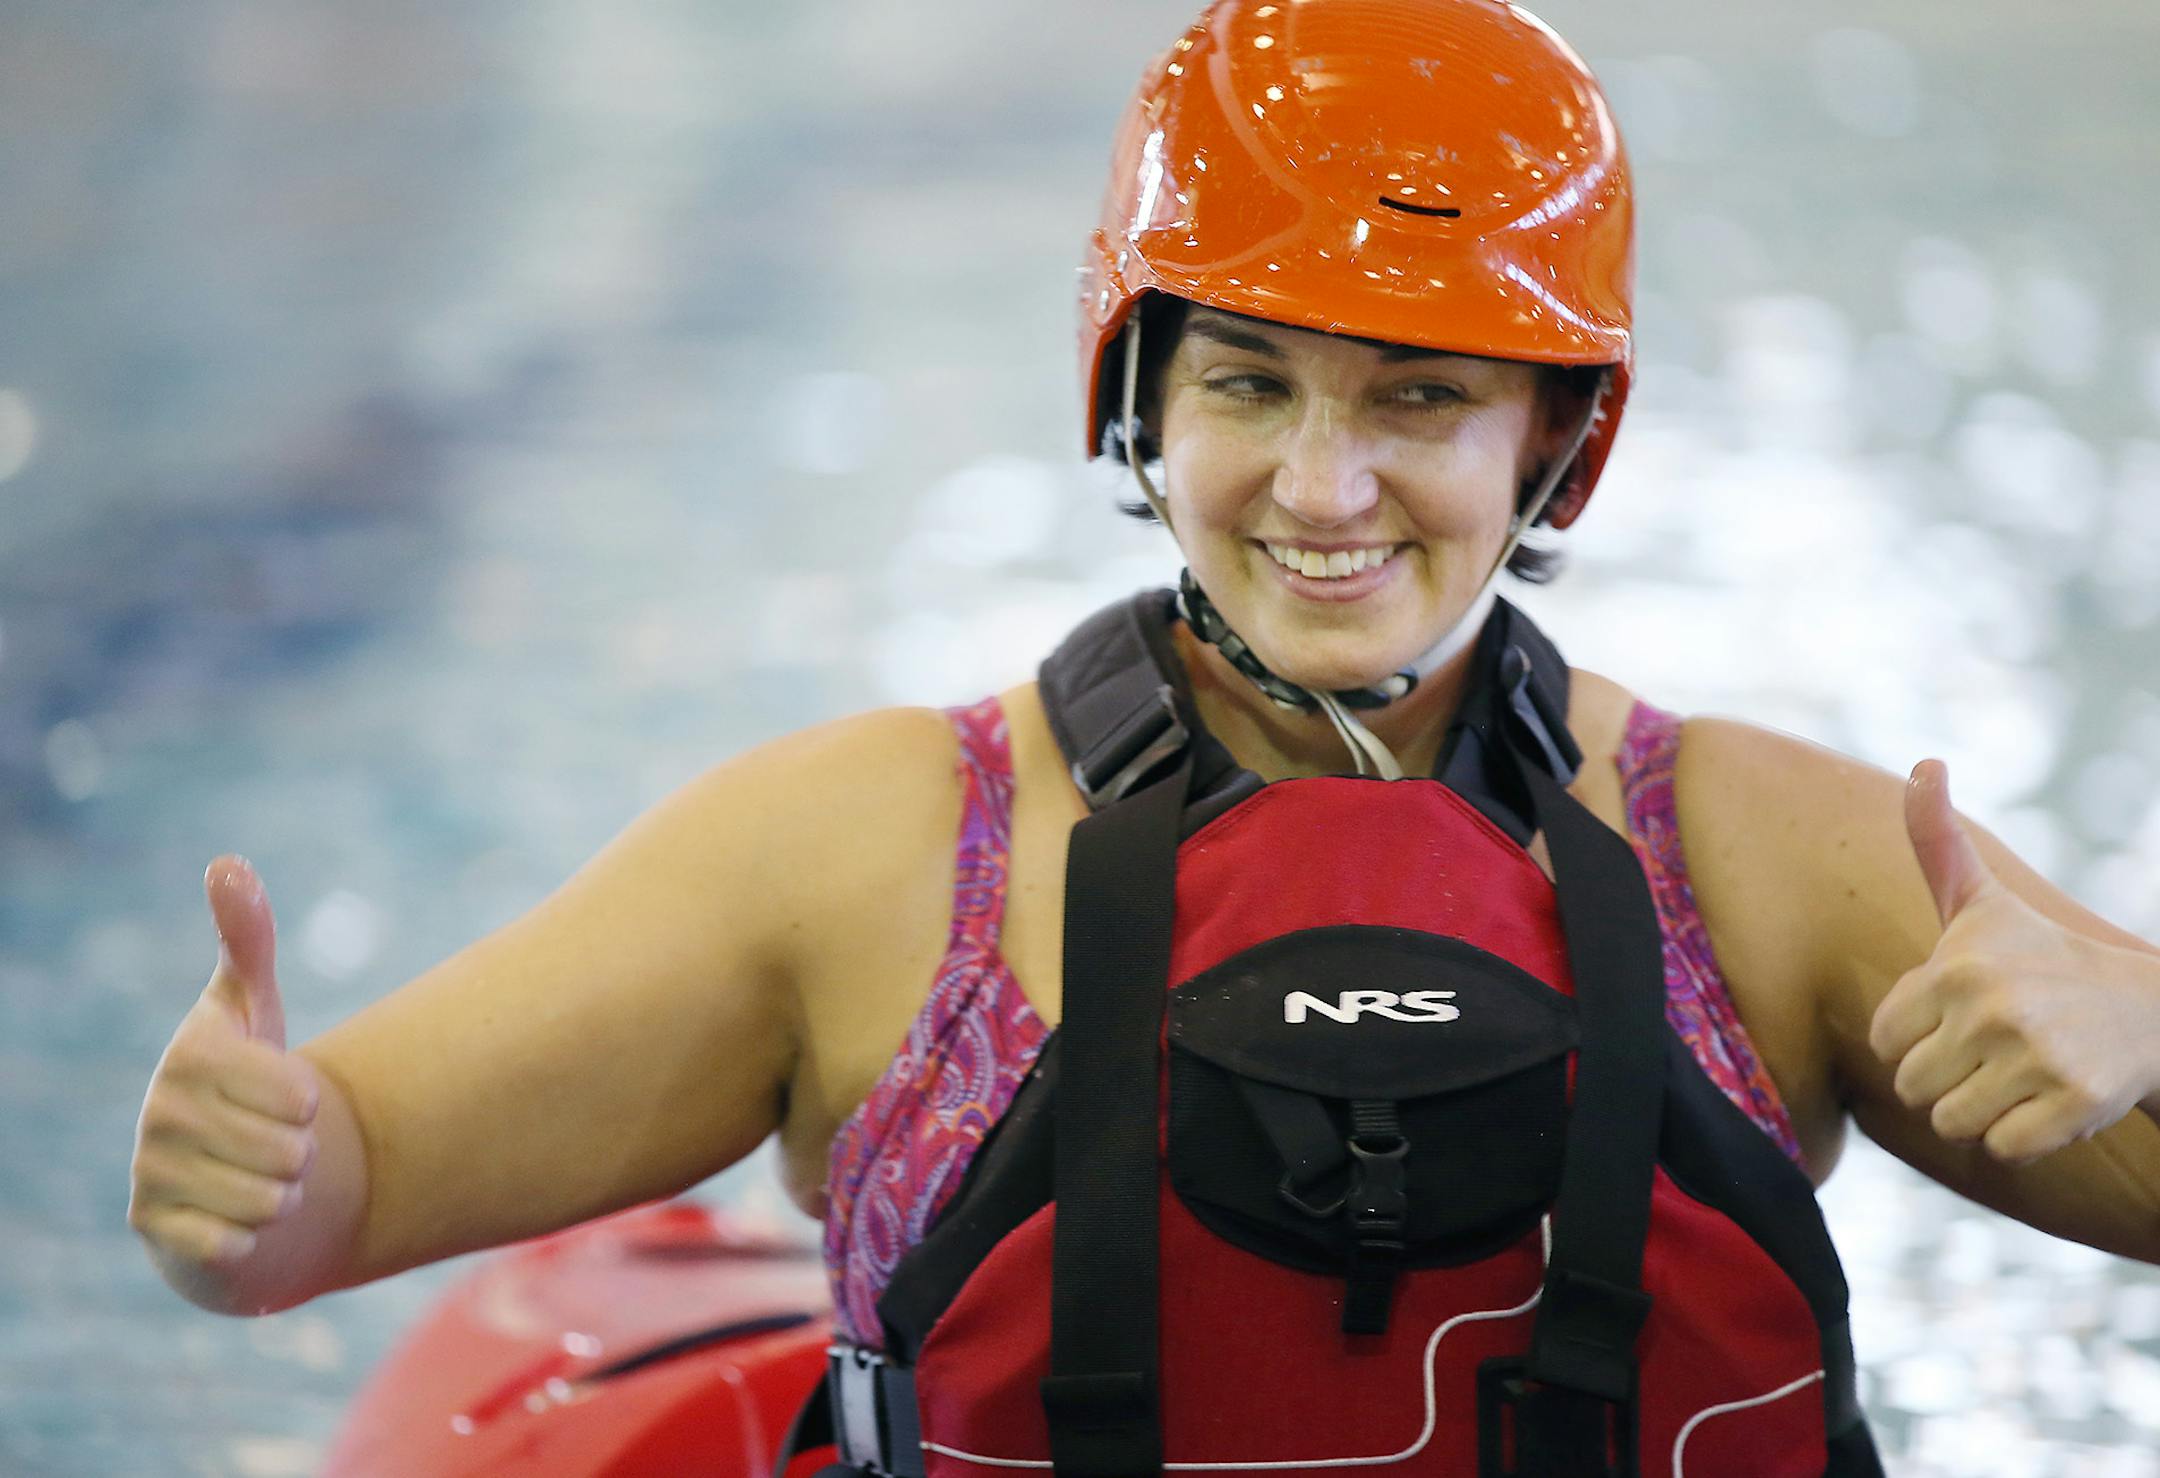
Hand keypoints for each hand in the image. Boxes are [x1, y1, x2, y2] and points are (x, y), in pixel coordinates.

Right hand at [129, 857, 320, 1277]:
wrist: (215, 1166)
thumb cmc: (247, 1076)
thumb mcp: (254, 1004)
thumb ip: (247, 937)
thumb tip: (226, 862)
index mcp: (191, 1053)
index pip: (299, 1094)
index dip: (309, 1101)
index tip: (286, 1092)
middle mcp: (158, 1111)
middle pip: (290, 1151)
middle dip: (301, 1153)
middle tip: (275, 1141)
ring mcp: (149, 1171)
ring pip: (270, 1200)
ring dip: (282, 1194)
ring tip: (259, 1175)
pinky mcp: (152, 1228)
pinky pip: (234, 1244)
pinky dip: (252, 1237)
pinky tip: (233, 1217)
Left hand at [1868, 760, 2159, 1163]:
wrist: (2145, 1012)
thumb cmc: (2039, 957)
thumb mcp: (1982, 900)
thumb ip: (1937, 840)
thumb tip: (1926, 763)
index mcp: (1955, 968)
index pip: (1884, 1042)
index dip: (1918, 1038)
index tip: (1962, 1015)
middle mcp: (1992, 1010)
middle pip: (1912, 1089)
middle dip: (1947, 1078)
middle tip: (1996, 1049)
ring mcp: (2036, 1058)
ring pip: (1952, 1123)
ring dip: (1982, 1110)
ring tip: (2020, 1073)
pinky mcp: (2074, 1104)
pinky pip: (2003, 1148)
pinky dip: (2022, 1136)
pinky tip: (2050, 1099)